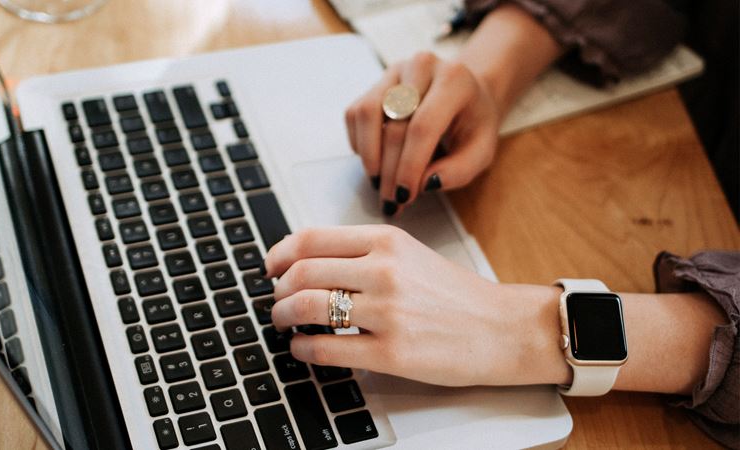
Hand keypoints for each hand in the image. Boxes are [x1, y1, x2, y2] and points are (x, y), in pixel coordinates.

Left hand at [264, 225, 566, 386]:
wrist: (502, 328)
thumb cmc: (456, 295)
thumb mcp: (410, 254)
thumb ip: (363, 253)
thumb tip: (308, 261)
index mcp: (387, 241)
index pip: (311, 238)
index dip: (279, 253)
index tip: (270, 266)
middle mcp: (384, 271)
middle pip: (302, 272)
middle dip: (277, 290)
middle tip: (276, 300)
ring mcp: (387, 312)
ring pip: (307, 308)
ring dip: (283, 317)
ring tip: (284, 323)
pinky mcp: (391, 353)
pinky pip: (326, 348)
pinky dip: (302, 349)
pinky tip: (302, 349)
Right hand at [344, 52, 499, 215]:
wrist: (466, 93)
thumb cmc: (473, 124)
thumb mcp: (481, 151)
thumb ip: (459, 171)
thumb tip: (425, 183)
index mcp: (454, 80)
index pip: (423, 126)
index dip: (409, 165)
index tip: (405, 195)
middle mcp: (422, 67)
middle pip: (394, 125)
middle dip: (390, 171)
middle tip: (391, 200)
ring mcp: (395, 71)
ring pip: (367, 114)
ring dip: (369, 156)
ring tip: (379, 182)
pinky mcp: (376, 82)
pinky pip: (355, 114)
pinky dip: (360, 143)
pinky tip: (376, 160)